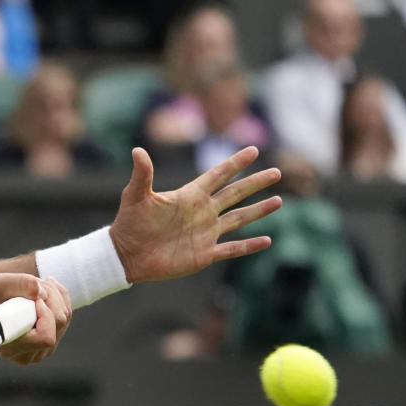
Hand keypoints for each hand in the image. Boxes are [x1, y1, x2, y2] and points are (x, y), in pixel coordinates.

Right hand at [0, 273, 71, 365]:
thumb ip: (20, 283)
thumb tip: (42, 291)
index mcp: (11, 347)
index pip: (45, 336)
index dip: (44, 313)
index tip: (32, 299)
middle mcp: (27, 355)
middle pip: (59, 323)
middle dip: (51, 296)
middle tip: (36, 285)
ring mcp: (40, 352)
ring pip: (64, 320)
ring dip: (55, 297)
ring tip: (36, 289)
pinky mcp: (48, 344)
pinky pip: (65, 320)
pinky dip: (58, 302)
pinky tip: (44, 295)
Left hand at [109, 146, 281, 282]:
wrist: (126, 255)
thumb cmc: (129, 223)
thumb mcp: (136, 196)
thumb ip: (142, 174)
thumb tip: (137, 150)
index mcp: (189, 196)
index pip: (217, 175)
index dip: (235, 163)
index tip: (253, 150)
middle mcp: (202, 212)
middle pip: (235, 193)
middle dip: (255, 183)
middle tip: (276, 172)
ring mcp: (205, 233)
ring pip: (239, 219)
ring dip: (258, 211)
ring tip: (279, 201)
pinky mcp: (204, 254)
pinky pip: (232, 249)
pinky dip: (249, 245)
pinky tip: (266, 240)